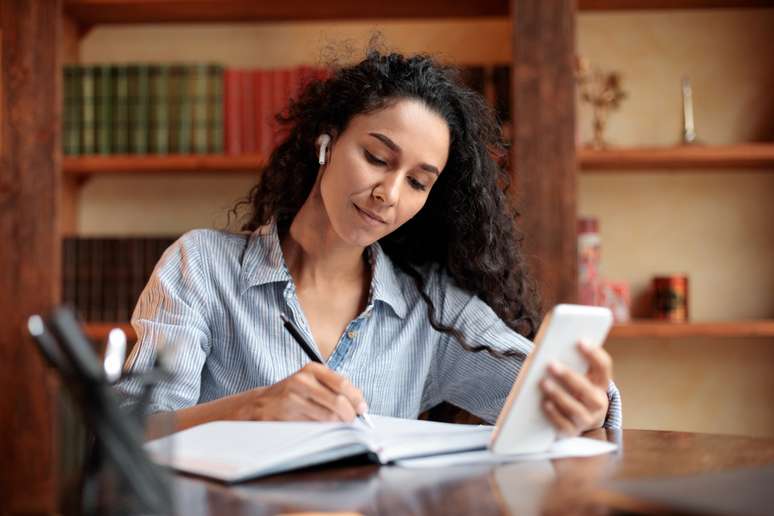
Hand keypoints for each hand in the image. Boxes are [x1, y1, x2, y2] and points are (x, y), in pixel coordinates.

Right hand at [242, 363, 367, 422]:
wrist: (261, 403)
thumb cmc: (294, 393)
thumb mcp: (312, 381)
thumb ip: (335, 388)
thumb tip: (360, 404)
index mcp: (312, 369)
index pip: (342, 383)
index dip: (356, 398)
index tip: (362, 408)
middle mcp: (302, 381)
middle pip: (338, 402)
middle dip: (350, 415)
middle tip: (352, 420)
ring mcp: (292, 399)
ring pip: (328, 417)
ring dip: (338, 424)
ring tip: (337, 424)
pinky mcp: (286, 416)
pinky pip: (315, 427)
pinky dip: (324, 430)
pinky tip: (321, 427)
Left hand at [539, 341, 611, 436]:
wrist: (579, 420)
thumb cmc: (574, 390)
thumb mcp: (579, 376)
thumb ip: (571, 362)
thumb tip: (551, 345)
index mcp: (600, 383)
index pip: (603, 367)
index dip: (594, 354)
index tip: (580, 341)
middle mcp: (598, 402)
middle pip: (587, 390)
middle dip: (569, 377)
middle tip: (551, 364)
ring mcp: (587, 419)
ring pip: (576, 409)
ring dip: (559, 395)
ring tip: (544, 383)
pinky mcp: (572, 431)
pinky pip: (564, 425)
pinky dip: (554, 414)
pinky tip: (545, 403)